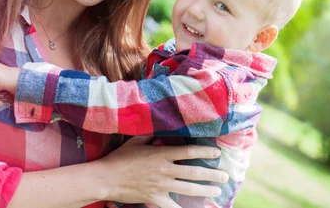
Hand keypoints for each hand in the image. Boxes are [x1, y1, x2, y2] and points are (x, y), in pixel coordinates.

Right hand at [89, 136, 227, 207]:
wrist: (105, 178)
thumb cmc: (120, 158)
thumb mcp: (136, 141)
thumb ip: (150, 135)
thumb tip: (160, 128)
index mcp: (161, 154)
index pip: (189, 152)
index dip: (205, 152)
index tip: (217, 153)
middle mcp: (165, 170)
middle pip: (194, 172)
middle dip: (212, 175)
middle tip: (224, 176)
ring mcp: (161, 186)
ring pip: (188, 189)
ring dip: (205, 190)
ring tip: (217, 192)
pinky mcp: (154, 199)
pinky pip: (172, 206)